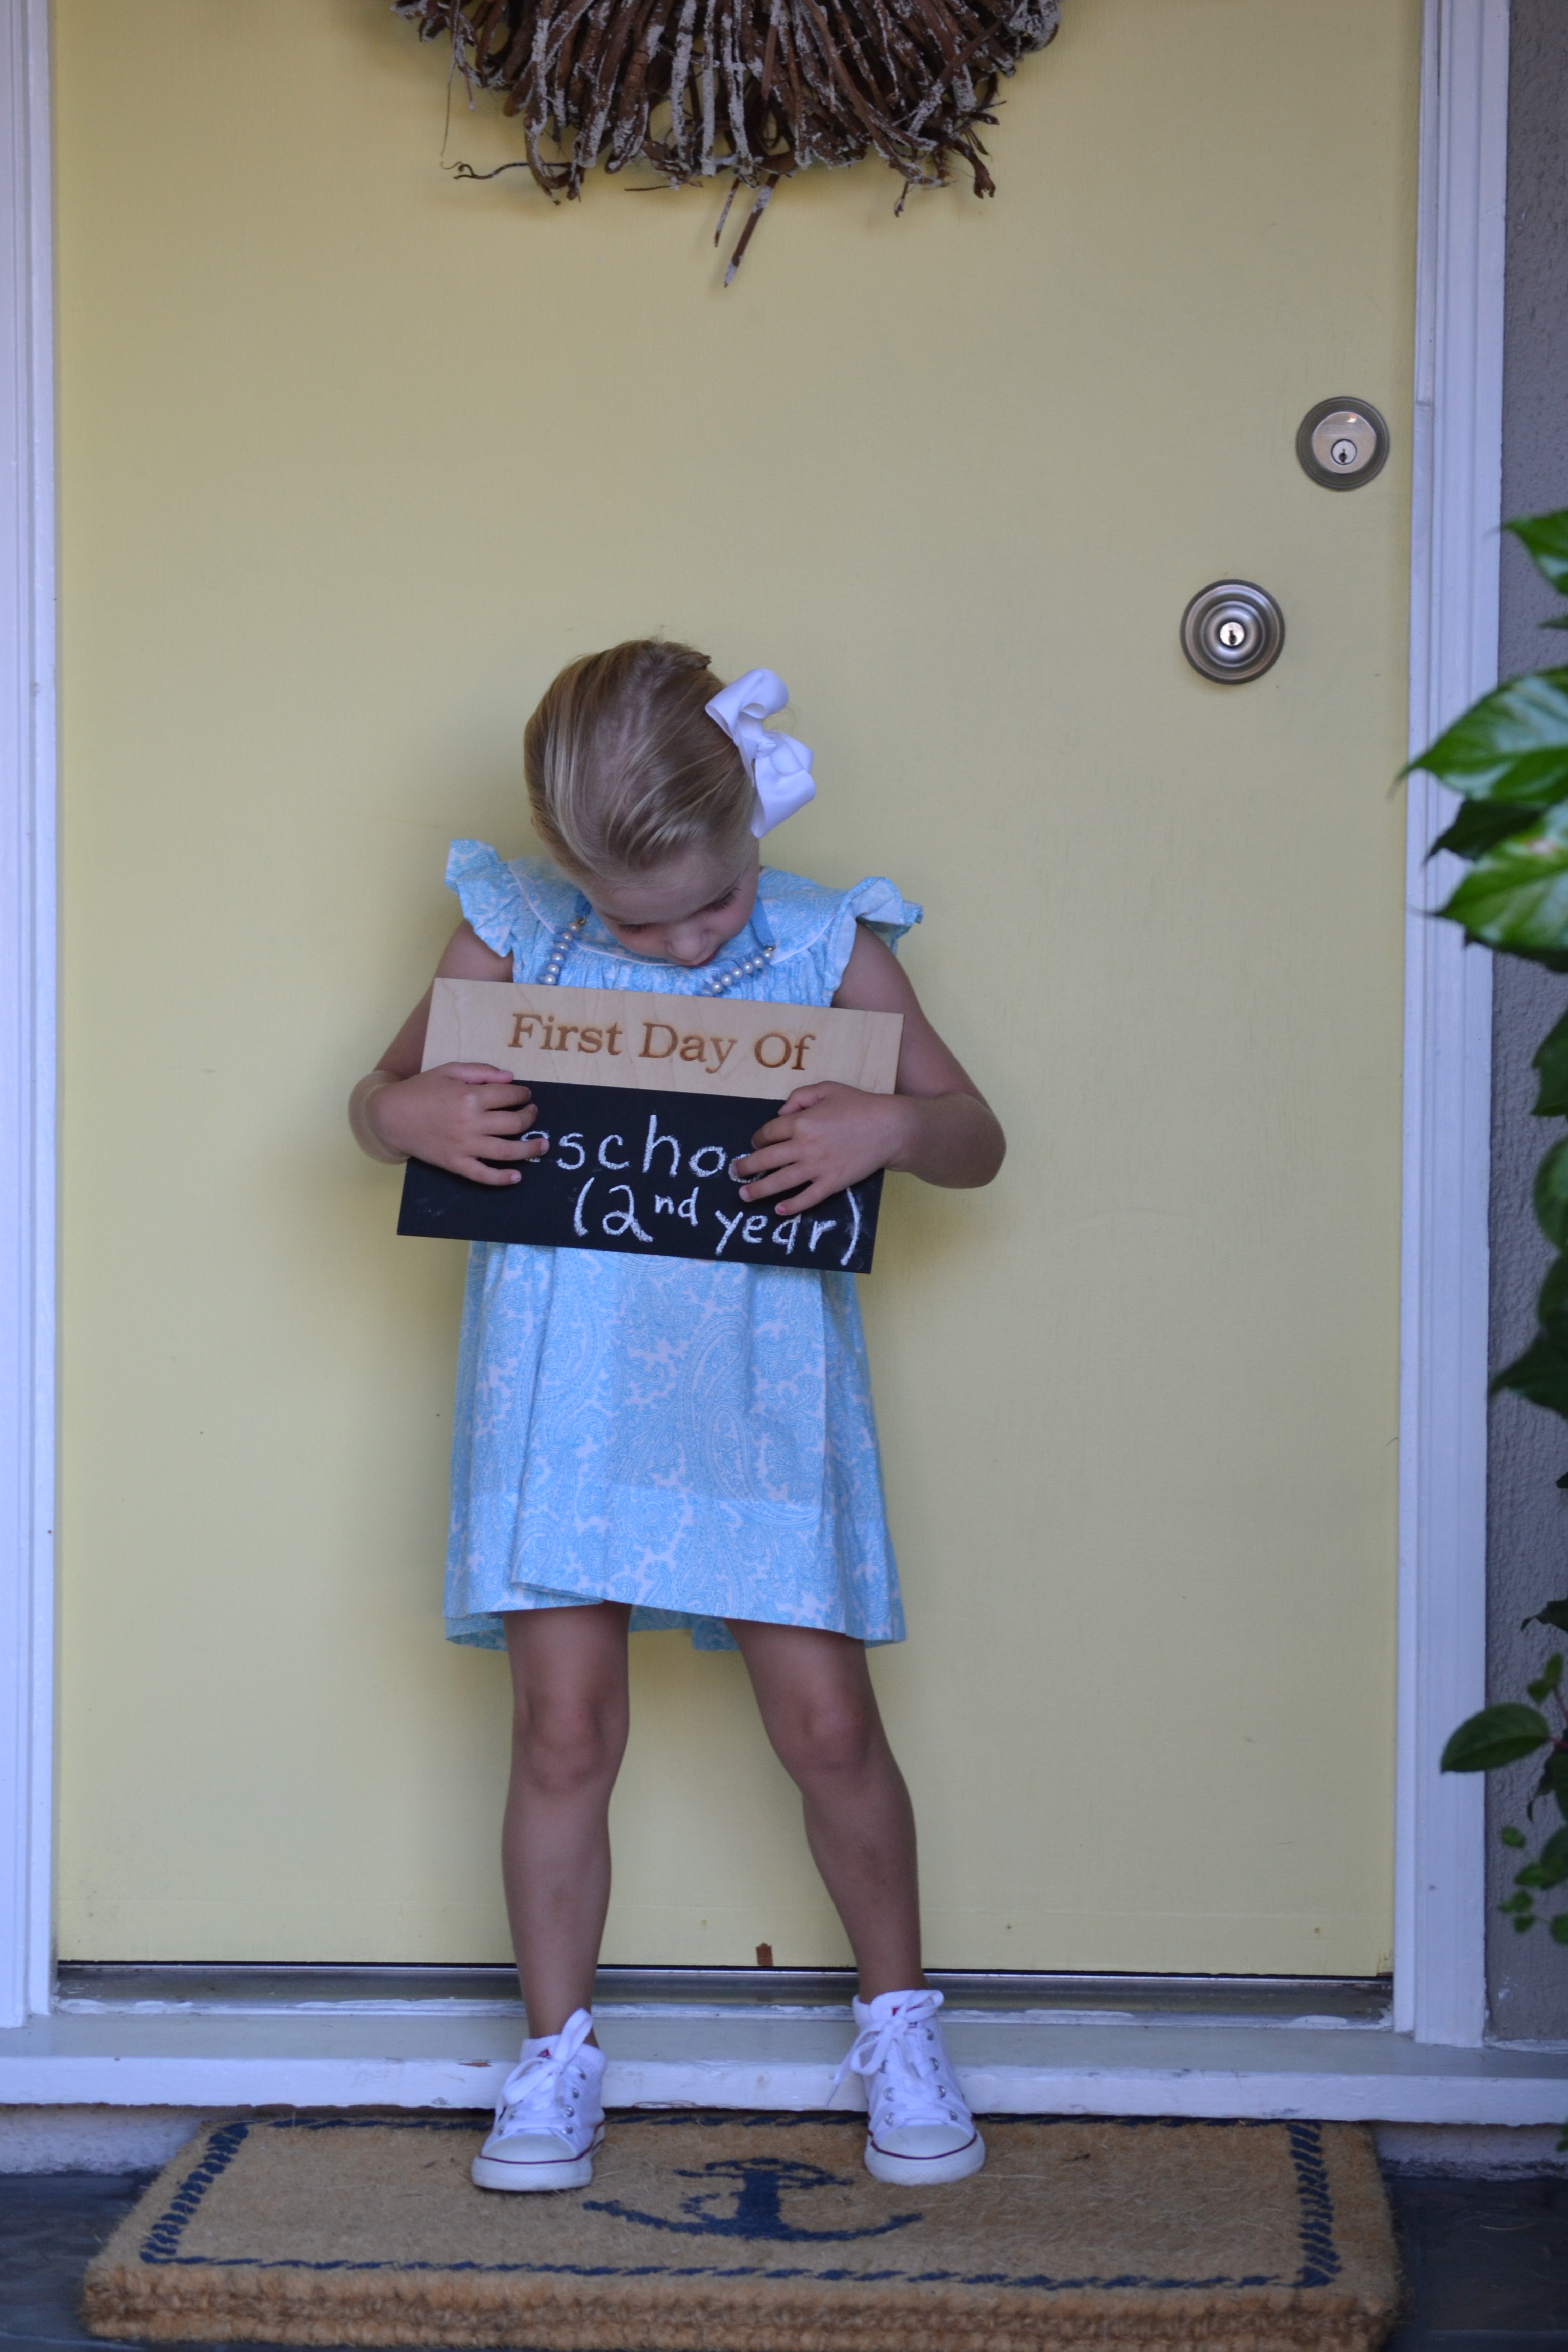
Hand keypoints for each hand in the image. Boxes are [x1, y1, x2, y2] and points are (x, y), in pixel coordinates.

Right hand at [363, 1064, 547, 1186]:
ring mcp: (464, 1146)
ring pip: (507, 1151)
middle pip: (515, 1122)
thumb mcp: (449, 1070)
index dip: (523, 1094)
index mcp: (471, 1095)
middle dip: (530, 1117)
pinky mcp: (455, 1163)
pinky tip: (516, 1176)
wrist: (390, 1115)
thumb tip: (510, 1077)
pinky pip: (483, 1175)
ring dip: (529, 1149)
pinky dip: (501, 1178)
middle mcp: (472, 1122)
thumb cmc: (420, 1090)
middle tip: (533, 1114)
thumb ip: (481, 1071)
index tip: (525, 1094)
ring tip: (542, 1145)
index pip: (510, 1095)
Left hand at [733, 1083, 909, 1215]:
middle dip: (747, 1167)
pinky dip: (792, 1206)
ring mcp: (817, 1168)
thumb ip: (800, 1097)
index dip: (758, 1139)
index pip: (768, 1133)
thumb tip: (781, 1113)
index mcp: (800, 1122)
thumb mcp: (827, 1089)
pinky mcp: (831, 1183)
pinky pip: (807, 1198)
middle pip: (765, 1160)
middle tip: (736, 1172)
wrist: (890, 1128)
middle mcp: (803, 1147)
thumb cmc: (859, 1105)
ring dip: (758, 1190)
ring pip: (780, 1182)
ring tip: (744, 1195)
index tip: (756, 1143)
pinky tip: (780, 1210)